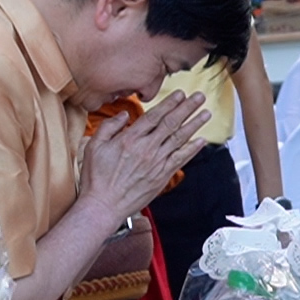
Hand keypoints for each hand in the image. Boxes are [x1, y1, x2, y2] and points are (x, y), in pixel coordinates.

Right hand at [78, 91, 209, 219]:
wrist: (104, 205)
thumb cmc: (96, 178)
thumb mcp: (93, 146)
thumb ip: (109, 127)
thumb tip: (124, 115)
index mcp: (129, 139)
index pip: (154, 116)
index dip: (170, 103)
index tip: (180, 94)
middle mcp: (146, 149)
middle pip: (171, 124)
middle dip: (187, 108)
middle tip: (199, 97)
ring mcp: (156, 163)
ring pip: (179, 139)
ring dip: (194, 125)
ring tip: (206, 114)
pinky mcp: (162, 176)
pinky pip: (181, 159)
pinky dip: (192, 149)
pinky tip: (201, 140)